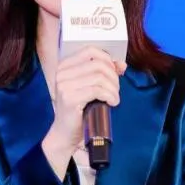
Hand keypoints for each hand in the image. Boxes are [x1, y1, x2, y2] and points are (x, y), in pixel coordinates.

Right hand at [42, 46, 125, 175]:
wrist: (65, 133)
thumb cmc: (79, 109)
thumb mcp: (90, 87)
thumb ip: (103, 73)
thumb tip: (122, 65)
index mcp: (65, 66)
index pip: (90, 51)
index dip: (108, 59)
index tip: (116, 72)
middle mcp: (62, 73)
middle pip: (98, 64)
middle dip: (113, 76)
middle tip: (115, 90)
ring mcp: (64, 86)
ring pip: (100, 77)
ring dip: (113, 88)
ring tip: (114, 98)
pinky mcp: (70, 99)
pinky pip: (98, 91)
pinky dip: (110, 96)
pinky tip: (112, 103)